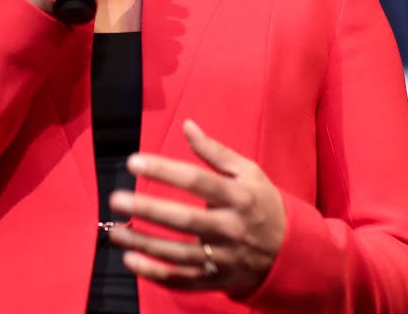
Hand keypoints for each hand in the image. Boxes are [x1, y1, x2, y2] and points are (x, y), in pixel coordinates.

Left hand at [108, 119, 285, 298]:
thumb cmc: (262, 204)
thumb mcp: (249, 173)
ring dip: (144, 243)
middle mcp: (231, 228)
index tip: (133, 162)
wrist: (291, 252)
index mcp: (239, 196)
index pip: (196, 181)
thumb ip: (216, 152)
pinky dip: (155, 274)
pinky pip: (182, 281)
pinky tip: (131, 261)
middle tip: (116, 199)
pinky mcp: (217, 280)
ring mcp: (223, 257)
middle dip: (148, 210)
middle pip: (184, 220)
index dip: (163, 170)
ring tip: (116, 231)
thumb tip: (187, 126)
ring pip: (178, 253)